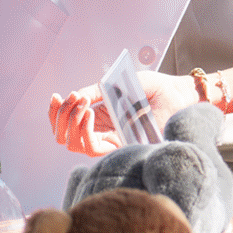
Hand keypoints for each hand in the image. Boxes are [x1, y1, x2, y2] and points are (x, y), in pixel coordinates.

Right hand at [48, 71, 197, 155]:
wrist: (177, 94)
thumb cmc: (152, 88)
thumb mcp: (116, 84)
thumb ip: (94, 92)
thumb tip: (73, 98)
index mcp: (99, 116)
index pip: (66, 122)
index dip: (55, 112)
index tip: (56, 96)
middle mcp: (102, 131)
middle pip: (66, 137)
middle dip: (61, 117)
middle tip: (73, 99)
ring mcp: (111, 140)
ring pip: (75, 144)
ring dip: (72, 123)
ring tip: (83, 105)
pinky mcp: (122, 147)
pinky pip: (93, 148)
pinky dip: (85, 132)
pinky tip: (89, 114)